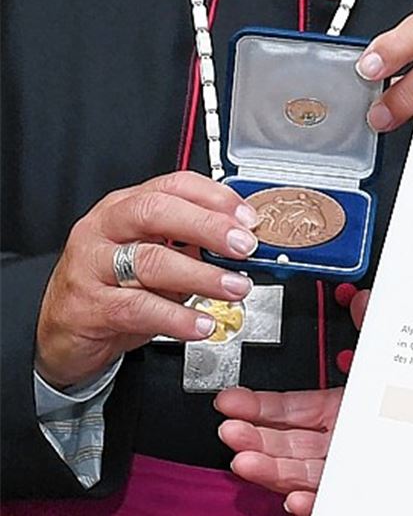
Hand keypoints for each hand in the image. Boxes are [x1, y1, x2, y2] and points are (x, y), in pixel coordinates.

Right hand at [36, 172, 259, 388]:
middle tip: (244, 246)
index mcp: (126, 206)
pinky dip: (176, 318)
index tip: (248, 218)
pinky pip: (138, 308)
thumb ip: (191, 247)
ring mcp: (92, 265)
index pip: (173, 185)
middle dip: (207, 227)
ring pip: (149, 260)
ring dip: (201, 275)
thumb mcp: (154, 257)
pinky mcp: (88, 305)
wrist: (60, 331)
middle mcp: (105, 228)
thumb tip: (243, 246)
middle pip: (157, 212)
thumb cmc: (112, 288)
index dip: (215, 198)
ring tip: (234, 287)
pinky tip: (201, 324)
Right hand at [215, 386, 341, 515]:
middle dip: (255, 438)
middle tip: (230, 432)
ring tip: (244, 463)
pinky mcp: (353, 504)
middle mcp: (340, 445)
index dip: (259, 406)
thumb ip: (326, 396)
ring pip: (299, 476)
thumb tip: (269, 393)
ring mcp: (343, 475)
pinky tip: (293, 500)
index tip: (229, 402)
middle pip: (289, 445)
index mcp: (343, 411)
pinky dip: (310, 506)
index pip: (292, 409)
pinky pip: (327, 507)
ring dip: (270, 472)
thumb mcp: (368, 388)